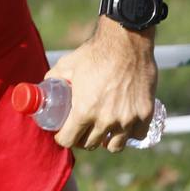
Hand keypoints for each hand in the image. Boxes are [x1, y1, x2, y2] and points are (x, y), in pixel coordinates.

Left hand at [43, 16, 158, 151]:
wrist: (126, 44)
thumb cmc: (94, 54)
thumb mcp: (66, 66)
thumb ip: (53, 78)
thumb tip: (44, 87)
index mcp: (84, 111)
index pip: (69, 140)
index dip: (62, 138)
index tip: (62, 134)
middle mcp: (106, 120)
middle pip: (90, 144)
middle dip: (82, 139)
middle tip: (80, 131)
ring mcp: (128, 119)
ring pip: (114, 146)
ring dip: (106, 141)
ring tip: (101, 132)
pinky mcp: (145, 114)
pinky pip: (136, 135)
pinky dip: (129, 134)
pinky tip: (122, 127)